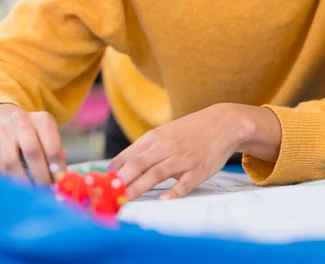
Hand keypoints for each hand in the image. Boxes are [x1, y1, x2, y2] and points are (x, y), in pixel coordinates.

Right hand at [0, 104, 65, 183]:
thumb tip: (61, 179)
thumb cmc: (34, 134)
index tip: (59, 184)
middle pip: (33, 153)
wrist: (5, 122)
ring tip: (34, 189)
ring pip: (13, 162)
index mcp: (43, 119)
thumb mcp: (48, 137)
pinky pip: (2, 168)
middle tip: (46, 190)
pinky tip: (22, 183)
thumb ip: (55, 156)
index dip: (56, 169)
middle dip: (41, 176)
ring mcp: (4, 132)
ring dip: (25, 181)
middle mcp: (22, 121)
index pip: (53, 148)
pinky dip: (14, 179)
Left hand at [108, 103, 248, 200]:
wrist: (222, 123)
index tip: (101, 182)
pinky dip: (173, 192)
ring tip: (124, 199)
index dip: (115, 169)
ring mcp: (183, 159)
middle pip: (139, 163)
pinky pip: (184, 183)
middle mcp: (167, 147)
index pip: (130, 153)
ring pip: (156, 173)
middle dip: (122, 179)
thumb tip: (119, 165)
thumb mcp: (166, 132)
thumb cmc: (190, 130)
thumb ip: (146, 147)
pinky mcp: (198, 170)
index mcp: (157, 137)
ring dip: (138, 187)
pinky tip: (162, 200)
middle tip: (108, 193)